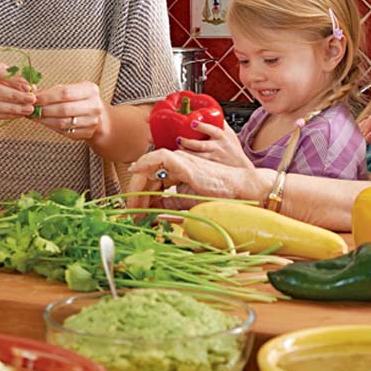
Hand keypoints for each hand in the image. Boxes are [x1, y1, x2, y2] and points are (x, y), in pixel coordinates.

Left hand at [34, 82, 105, 140]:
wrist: (99, 116)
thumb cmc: (81, 100)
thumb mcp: (74, 89)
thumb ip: (55, 91)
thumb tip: (33, 94)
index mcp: (90, 90)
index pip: (65, 92)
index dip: (46, 96)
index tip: (34, 98)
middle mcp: (94, 106)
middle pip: (63, 109)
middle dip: (44, 109)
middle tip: (31, 109)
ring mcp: (91, 121)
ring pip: (63, 122)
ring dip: (45, 120)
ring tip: (34, 116)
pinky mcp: (86, 133)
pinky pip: (65, 131)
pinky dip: (51, 127)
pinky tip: (44, 122)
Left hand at [128, 148, 264, 202]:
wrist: (239, 190)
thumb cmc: (218, 196)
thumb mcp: (187, 203)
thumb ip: (169, 205)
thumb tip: (151, 212)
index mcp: (175, 172)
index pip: (150, 181)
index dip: (139, 196)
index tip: (134, 212)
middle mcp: (175, 163)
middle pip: (146, 175)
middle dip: (135, 194)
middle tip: (131, 213)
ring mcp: (180, 161)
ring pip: (148, 166)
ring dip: (138, 186)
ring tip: (134, 205)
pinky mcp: (185, 163)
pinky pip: (160, 157)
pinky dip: (146, 162)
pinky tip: (136, 171)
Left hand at [178, 122, 253, 168]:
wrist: (241, 166)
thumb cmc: (233, 147)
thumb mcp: (229, 133)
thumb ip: (219, 122)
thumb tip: (210, 108)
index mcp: (222, 136)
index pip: (212, 130)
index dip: (202, 127)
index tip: (192, 123)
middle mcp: (217, 147)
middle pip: (202, 145)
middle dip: (188, 142)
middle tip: (179, 138)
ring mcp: (213, 158)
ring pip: (198, 156)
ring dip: (186, 152)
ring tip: (177, 148)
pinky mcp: (210, 167)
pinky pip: (198, 164)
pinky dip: (189, 161)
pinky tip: (181, 158)